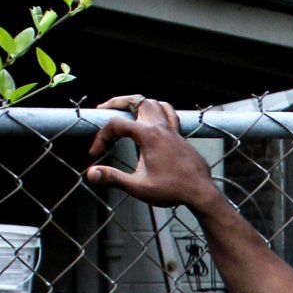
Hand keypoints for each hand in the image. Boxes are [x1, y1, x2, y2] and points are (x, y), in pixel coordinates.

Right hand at [86, 94, 217, 211]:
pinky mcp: (180, 136)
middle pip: (137, 101)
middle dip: (117, 103)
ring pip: (154, 103)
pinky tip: (152, 119)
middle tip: (103, 110)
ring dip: (138, 103)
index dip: (101, 137)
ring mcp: (172, 130)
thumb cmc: (173, 190)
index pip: (117, 125)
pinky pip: (169, 113)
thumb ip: (113, 178)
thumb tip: (91, 174)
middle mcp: (161, 127)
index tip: (96, 154)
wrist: (201, 192)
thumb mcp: (139, 187)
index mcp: (149, 136)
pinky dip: (157, 110)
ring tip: (126, 111)